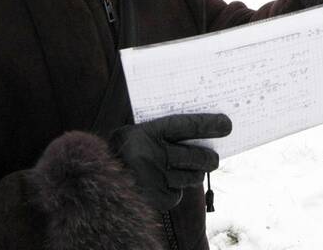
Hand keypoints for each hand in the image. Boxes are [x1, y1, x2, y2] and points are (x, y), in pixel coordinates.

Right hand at [109, 113, 231, 210]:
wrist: (96, 181)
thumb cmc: (126, 152)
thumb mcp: (139, 134)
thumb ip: (165, 132)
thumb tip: (204, 130)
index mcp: (145, 132)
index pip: (184, 126)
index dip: (207, 125)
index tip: (227, 124)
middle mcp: (149, 154)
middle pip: (194, 157)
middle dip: (209, 158)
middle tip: (214, 158)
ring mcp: (152, 178)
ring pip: (190, 177)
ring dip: (193, 175)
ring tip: (187, 171)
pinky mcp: (155, 198)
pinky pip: (177, 194)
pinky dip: (175, 190)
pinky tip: (163, 184)